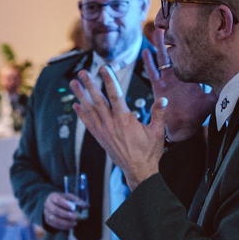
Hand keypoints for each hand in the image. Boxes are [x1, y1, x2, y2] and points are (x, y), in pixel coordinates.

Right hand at [44, 191, 81, 229]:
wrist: (53, 204)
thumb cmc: (63, 200)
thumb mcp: (70, 197)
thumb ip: (78, 201)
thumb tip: (87, 206)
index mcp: (53, 196)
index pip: (57, 200)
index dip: (65, 204)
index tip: (72, 208)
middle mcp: (48, 205)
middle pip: (55, 210)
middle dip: (65, 215)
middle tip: (75, 217)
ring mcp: (46, 213)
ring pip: (54, 219)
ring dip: (65, 222)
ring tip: (74, 223)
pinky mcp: (48, 221)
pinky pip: (54, 225)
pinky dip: (63, 227)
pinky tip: (70, 226)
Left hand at [71, 65, 163, 190]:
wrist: (138, 171)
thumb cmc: (149, 152)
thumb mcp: (157, 132)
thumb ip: (159, 114)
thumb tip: (164, 99)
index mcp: (125, 120)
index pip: (115, 95)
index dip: (109, 80)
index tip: (103, 68)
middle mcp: (111, 124)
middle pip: (98, 100)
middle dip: (90, 85)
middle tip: (82, 73)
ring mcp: (104, 132)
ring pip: (90, 110)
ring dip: (81, 96)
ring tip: (73, 84)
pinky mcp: (101, 138)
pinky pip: (88, 124)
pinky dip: (82, 114)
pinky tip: (76, 105)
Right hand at [145, 32, 214, 141]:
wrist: (184, 127)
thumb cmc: (197, 115)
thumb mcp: (212, 99)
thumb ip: (220, 89)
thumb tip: (236, 80)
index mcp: (190, 76)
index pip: (191, 56)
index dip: (191, 44)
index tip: (193, 29)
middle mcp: (178, 75)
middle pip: (175, 52)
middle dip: (173, 38)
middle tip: (172, 22)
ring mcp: (167, 80)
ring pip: (162, 58)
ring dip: (159, 45)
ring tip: (156, 30)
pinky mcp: (159, 87)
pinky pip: (152, 73)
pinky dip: (148, 63)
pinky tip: (145, 52)